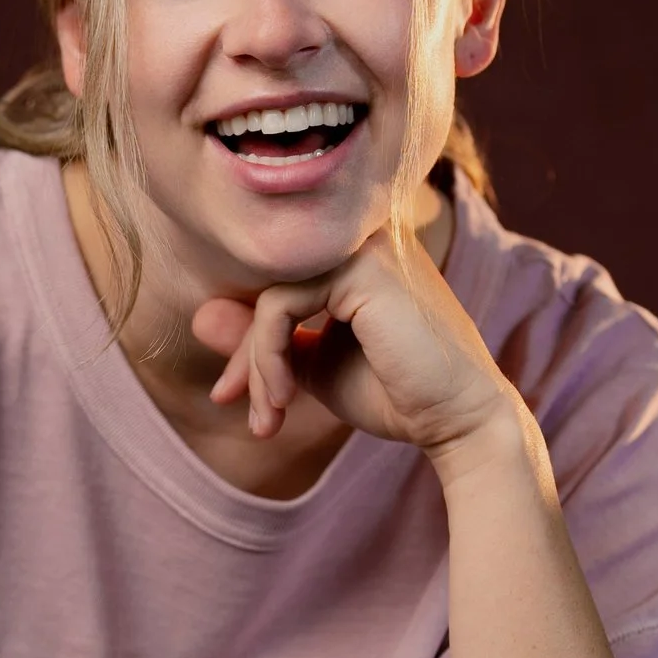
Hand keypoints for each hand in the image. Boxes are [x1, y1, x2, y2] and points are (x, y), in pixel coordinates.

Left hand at [192, 230, 521, 467]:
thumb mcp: (314, 367)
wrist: (458, 420)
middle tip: (246, 413)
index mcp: (353, 254)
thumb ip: (265, 341)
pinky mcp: (362, 268)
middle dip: (246, 357)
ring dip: (257, 366)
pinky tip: (282, 399)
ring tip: (267, 418)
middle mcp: (360, 237)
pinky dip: (267, 358)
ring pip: (268, 298)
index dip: (248, 343)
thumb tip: (199, 317)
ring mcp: (364, 246)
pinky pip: (279, 306)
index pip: (276, 284)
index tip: (235, 397)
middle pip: (266, 286)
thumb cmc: (397, 393)